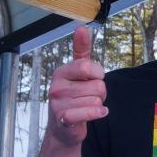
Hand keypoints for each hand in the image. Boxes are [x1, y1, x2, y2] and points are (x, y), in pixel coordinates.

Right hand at [48, 25, 107, 145]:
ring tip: (86, 107)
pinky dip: (98, 113)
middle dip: (100, 92)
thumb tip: (81, 27)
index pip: (88, 66)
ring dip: (98, 105)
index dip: (98, 75)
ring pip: (97, 99)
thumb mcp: (77, 73)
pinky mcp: (64, 119)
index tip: (91, 80)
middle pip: (97, 85)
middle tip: (89, 97)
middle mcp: (56, 86)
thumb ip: (81, 51)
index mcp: (61, 72)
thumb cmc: (73, 98)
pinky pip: (90, 111)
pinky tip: (99, 113)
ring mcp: (58, 103)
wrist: (63, 129)